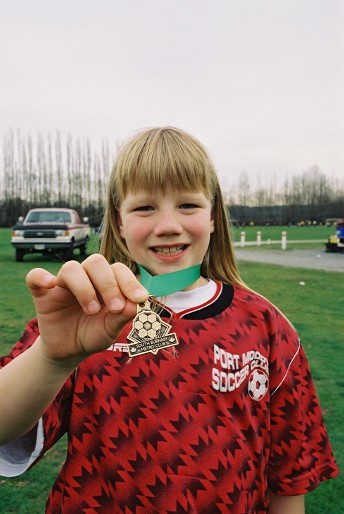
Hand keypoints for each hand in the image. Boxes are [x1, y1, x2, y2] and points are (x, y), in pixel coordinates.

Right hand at [26, 254, 147, 362]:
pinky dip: (41, 277)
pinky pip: (35, 276)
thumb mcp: (110, 330)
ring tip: (91, 310)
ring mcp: (64, 284)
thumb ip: (122, 317)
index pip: (118, 270)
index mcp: (106, 282)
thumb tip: (136, 304)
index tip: (139, 298)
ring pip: (71, 268)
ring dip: (84, 287)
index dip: (129, 281)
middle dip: (109, 283)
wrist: (69, 351)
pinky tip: (50, 284)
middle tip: (115, 308)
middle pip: (96, 262)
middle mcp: (86, 278)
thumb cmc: (93, 335)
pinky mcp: (43, 294)